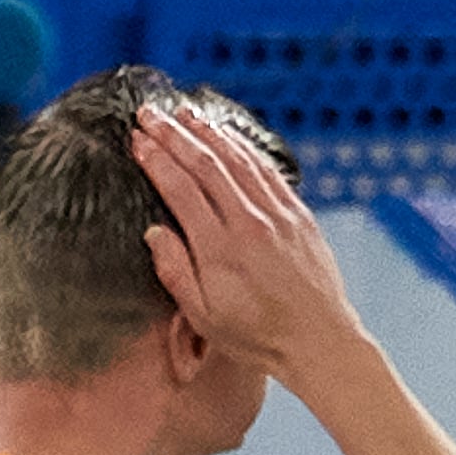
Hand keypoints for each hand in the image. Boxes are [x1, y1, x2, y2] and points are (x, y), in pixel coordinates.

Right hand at [134, 103, 366, 386]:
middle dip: (175, 135)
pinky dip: (243, 148)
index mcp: (220, 249)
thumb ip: (176, 271)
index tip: (137, 140)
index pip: (182, 190)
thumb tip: (154, 231)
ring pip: (238, 160)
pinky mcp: (298, 214)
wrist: (318, 340)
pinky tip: (227, 136)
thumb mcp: (203, 317)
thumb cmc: (256, 336)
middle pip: (207, 165)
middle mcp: (250, 223)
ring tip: (184, 114)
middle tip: (150, 114)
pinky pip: (266, 170)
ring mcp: (278, 214)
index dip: (157, 160)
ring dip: (208, 133)